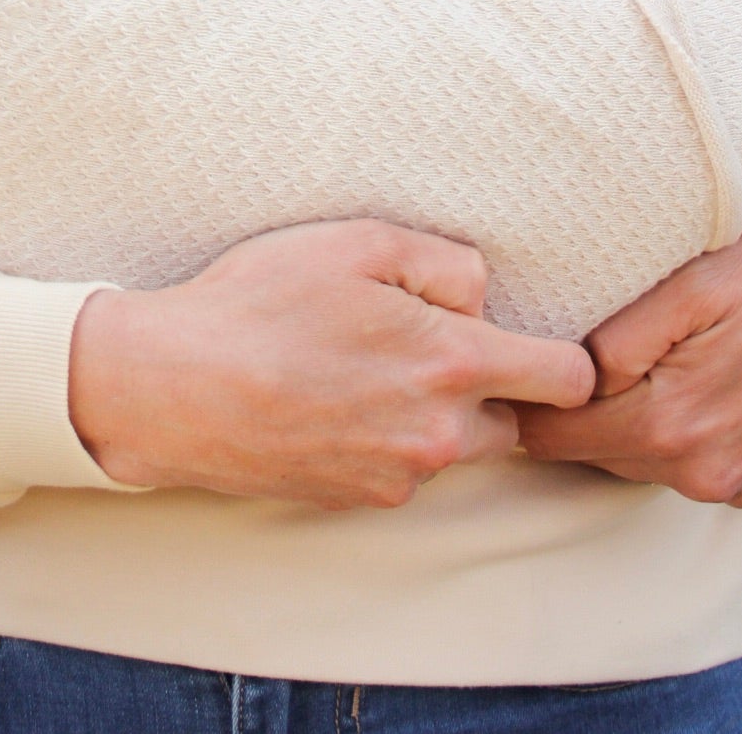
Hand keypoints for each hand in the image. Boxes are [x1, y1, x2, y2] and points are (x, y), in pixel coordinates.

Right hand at [68, 221, 594, 509]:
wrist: (173, 388)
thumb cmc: (260, 300)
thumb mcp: (357, 241)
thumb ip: (446, 263)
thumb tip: (484, 297)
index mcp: (451, 364)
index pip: (569, 381)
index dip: (566, 357)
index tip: (538, 340)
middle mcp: (439, 434)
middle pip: (516, 420)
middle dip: (490, 385)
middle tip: (429, 343)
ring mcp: (399, 476)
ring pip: (455, 445)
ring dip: (434, 412)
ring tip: (364, 365)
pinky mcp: (359, 500)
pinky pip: (403, 466)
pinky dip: (386, 436)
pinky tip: (333, 397)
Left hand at [514, 198, 741, 506]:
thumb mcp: (696, 283)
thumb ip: (620, 339)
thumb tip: (555, 374)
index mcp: (675, 427)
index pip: (553, 437)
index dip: (521, 396)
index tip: (497, 356)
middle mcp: (704, 472)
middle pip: (589, 452)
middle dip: (562, 408)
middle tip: (541, 346)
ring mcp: (737, 482)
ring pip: (633, 458)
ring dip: (614, 416)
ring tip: (605, 355)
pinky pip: (683, 460)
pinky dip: (665, 426)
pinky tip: (671, 374)